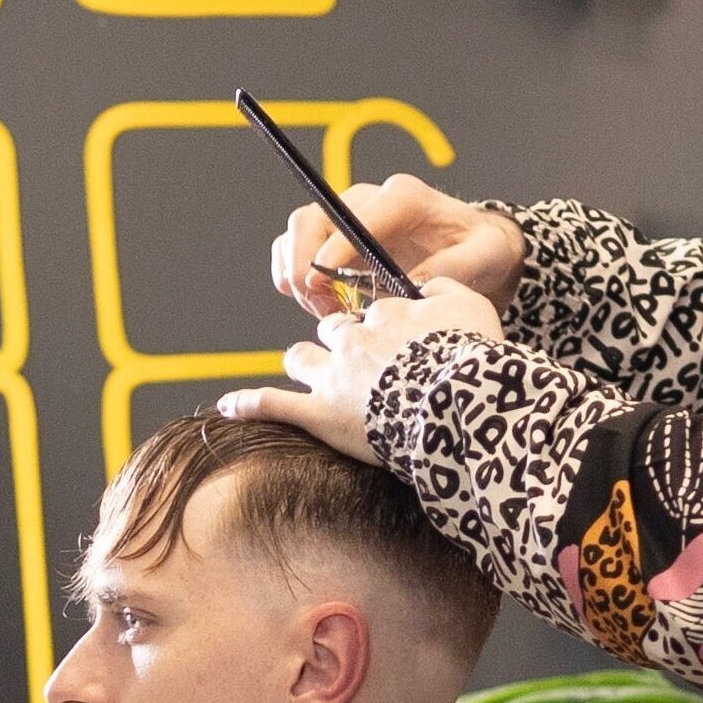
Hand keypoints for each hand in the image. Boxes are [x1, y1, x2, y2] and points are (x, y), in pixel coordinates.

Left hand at [219, 279, 503, 461]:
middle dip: (338, 342)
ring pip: (301, 358)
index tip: (395, 342)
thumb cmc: (473, 358)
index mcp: (386, 312)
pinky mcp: (319, 414)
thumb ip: (445, 289)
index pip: (372, 312)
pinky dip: (249, 403)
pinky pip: (272, 404)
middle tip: (359, 363)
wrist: (461, 405)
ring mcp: (333, 376)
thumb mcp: (473, 306)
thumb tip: (427, 288)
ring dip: (305, 364)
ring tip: (311, 375)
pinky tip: (229, 406)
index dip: (382, 329)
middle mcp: (353, 338)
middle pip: (332, 330)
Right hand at [272, 174, 524, 319]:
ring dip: (295, 276)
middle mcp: (368, 200)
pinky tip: (318, 304)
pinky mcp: (333, 239)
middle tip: (323, 307)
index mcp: (403, 198)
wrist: (473, 246)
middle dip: (304, 265)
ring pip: (296, 234)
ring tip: (324, 311)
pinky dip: (291, 279)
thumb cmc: (478, 248)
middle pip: (311, 219)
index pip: (355, 216)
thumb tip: (411, 287)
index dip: (334, 250)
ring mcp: (345, 219)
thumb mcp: (483, 256)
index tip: (325, 284)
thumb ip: (452, 269)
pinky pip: (291, 250)